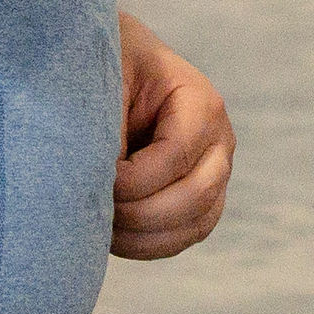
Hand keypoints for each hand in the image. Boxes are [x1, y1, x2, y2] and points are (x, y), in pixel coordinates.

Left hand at [114, 10, 232, 258]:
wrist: (119, 69)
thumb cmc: (111, 68)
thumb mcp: (107, 80)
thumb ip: (109, 128)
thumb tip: (99, 182)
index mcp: (201, 102)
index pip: (176, 155)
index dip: (133, 179)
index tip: (94, 178)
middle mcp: (219, 141)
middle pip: (197, 195)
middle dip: (140, 213)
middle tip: (95, 207)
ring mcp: (214, 174)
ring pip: (194, 225)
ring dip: (143, 236)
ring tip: (99, 224)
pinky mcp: (199, 202)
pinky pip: (183, 237)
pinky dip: (147, 246)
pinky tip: (111, 234)